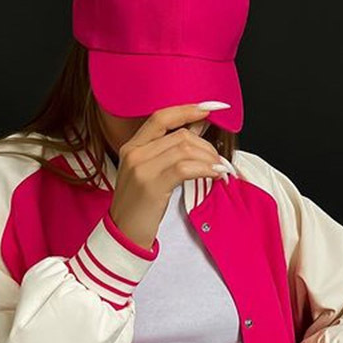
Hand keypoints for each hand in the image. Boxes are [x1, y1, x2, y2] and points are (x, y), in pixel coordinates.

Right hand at [107, 102, 230, 250]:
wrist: (124, 235)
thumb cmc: (139, 207)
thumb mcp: (151, 173)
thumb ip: (171, 149)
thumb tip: (198, 126)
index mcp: (131, 146)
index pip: (162, 116)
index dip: (188, 109)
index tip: (211, 107)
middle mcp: (134, 153)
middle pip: (179, 134)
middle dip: (206, 145)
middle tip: (218, 159)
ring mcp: (141, 168)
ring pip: (185, 148)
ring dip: (209, 158)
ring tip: (218, 170)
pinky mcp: (151, 185)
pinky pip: (185, 168)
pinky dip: (205, 169)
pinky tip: (214, 175)